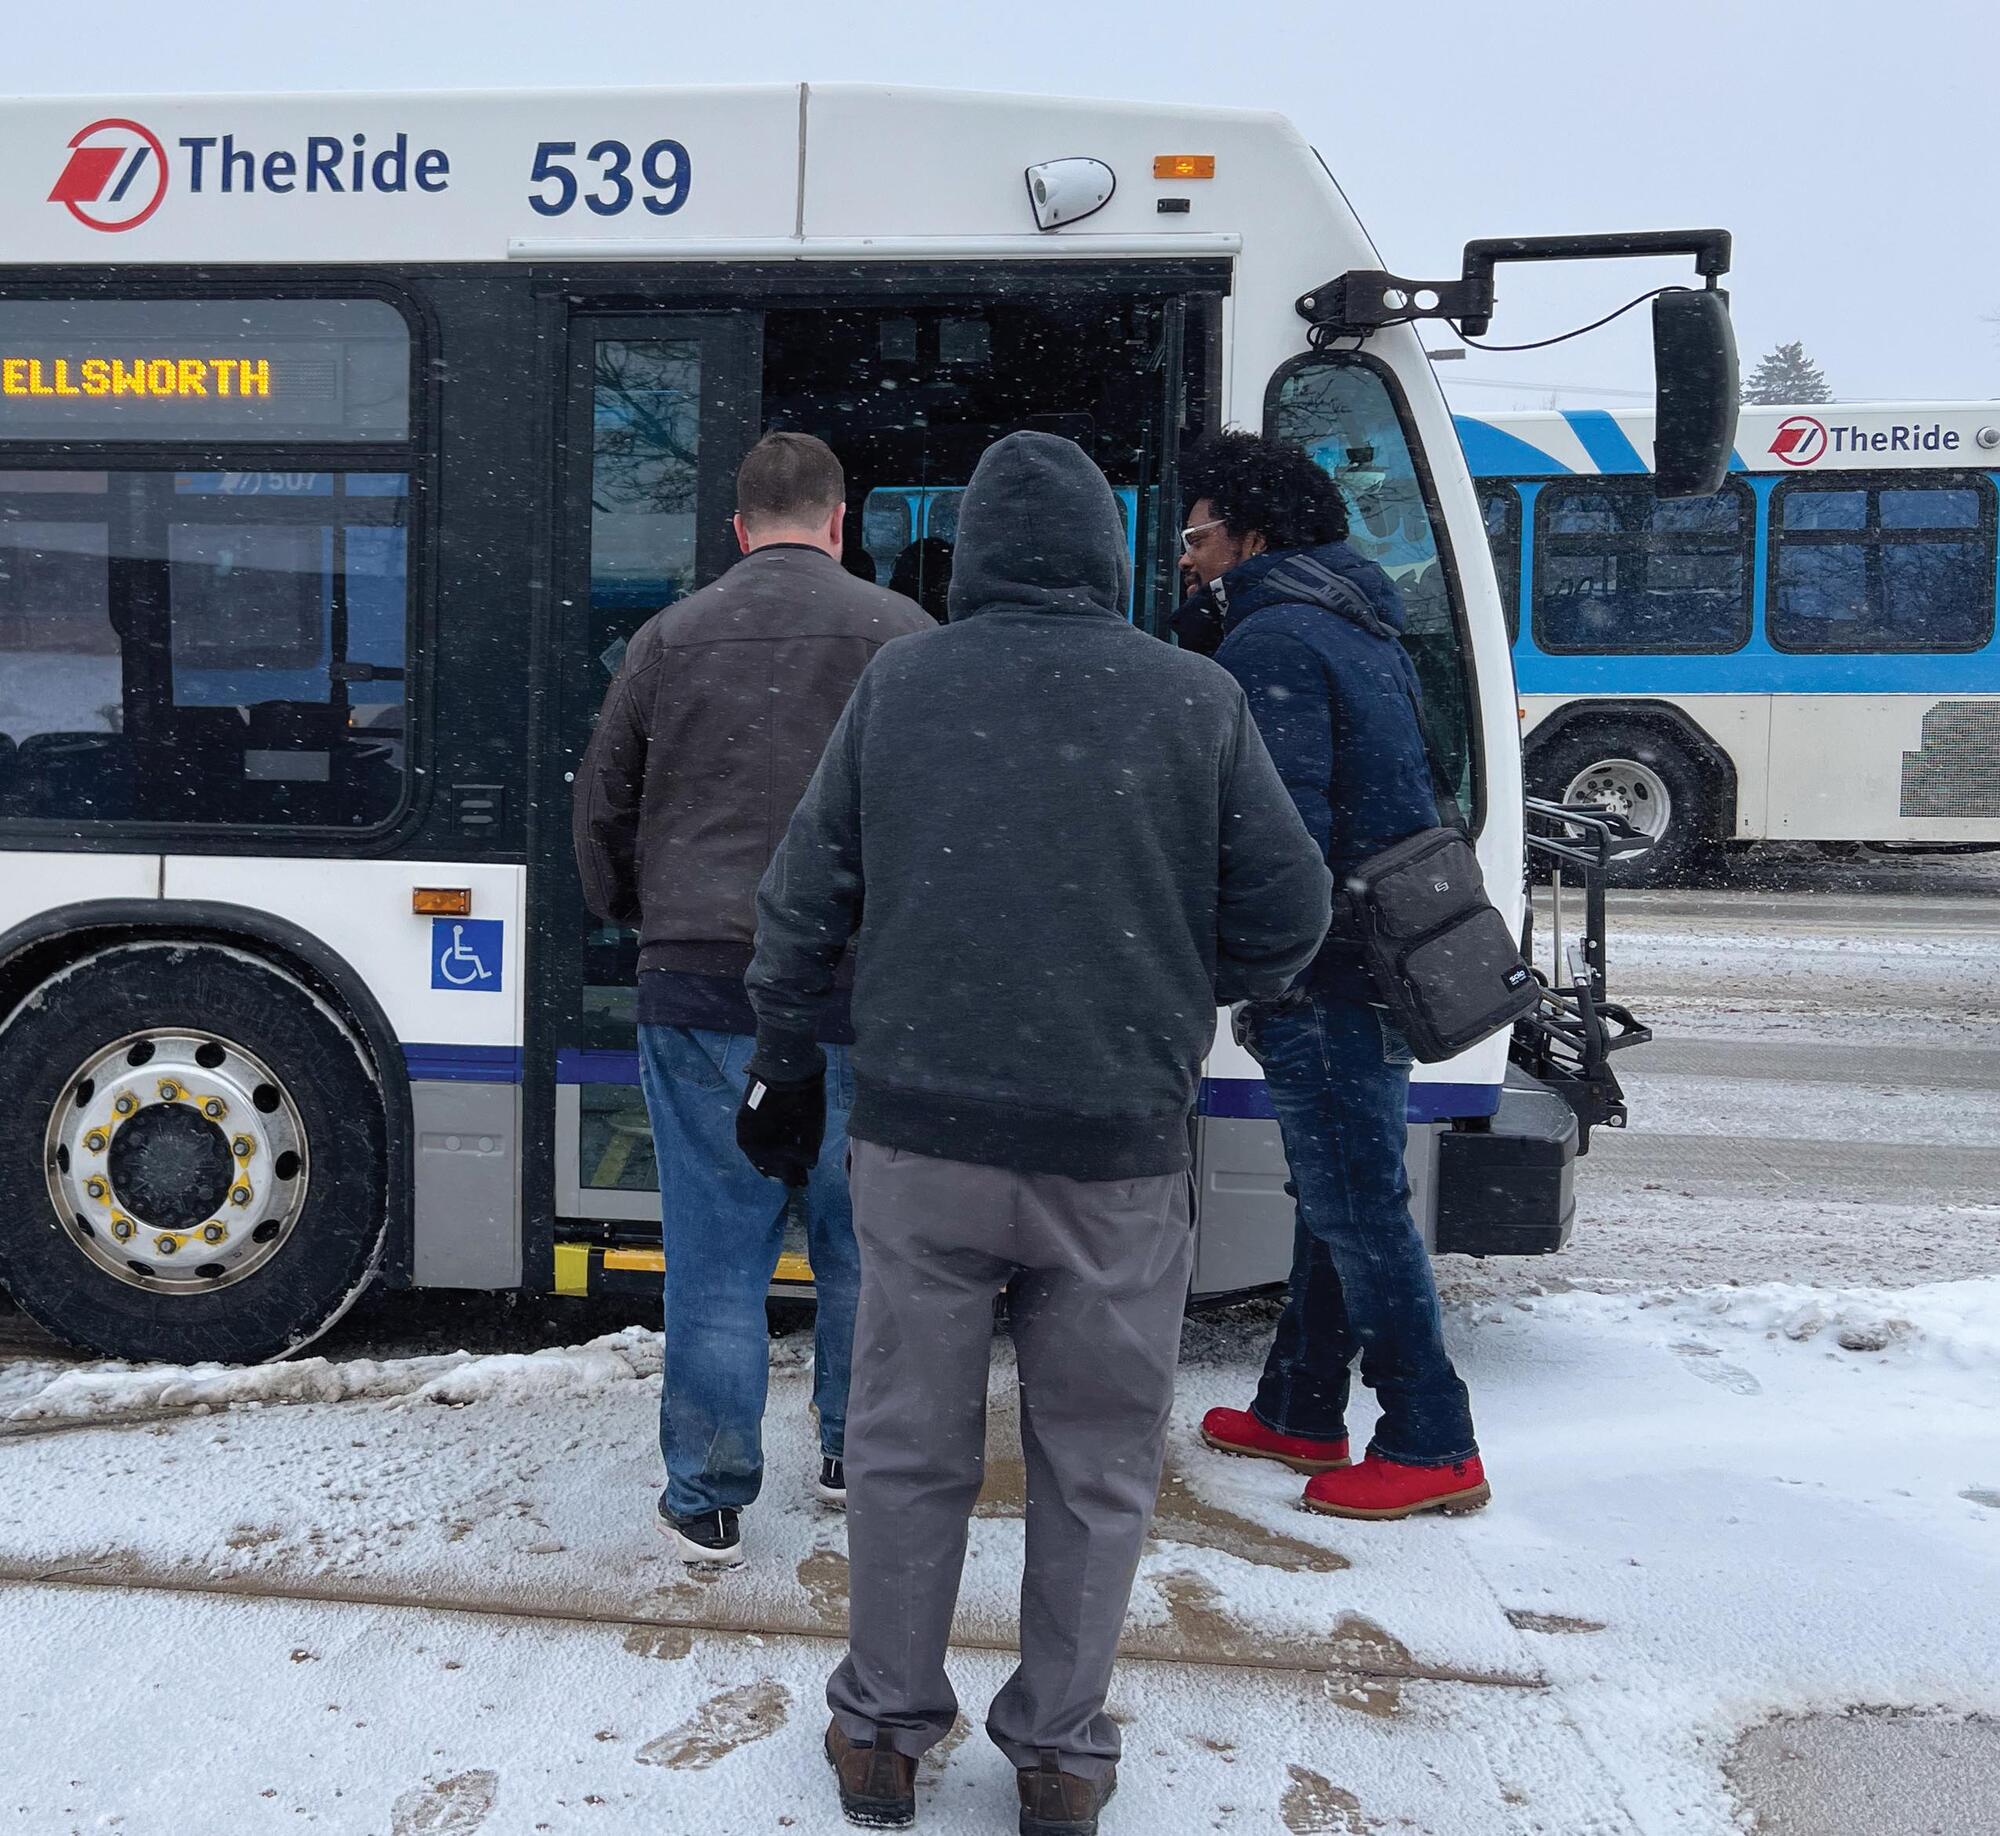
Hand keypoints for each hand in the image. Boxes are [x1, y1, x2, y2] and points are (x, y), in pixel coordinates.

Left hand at [735, 1072, 825, 1187]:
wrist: (789, 1069)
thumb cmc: (806, 1094)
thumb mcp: (814, 1124)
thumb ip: (810, 1146)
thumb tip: (811, 1165)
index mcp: (789, 1121)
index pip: (791, 1149)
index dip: (796, 1166)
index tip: (803, 1181)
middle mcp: (772, 1123)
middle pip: (776, 1153)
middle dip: (785, 1170)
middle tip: (795, 1184)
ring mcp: (757, 1122)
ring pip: (761, 1151)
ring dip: (771, 1166)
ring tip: (784, 1176)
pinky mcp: (744, 1119)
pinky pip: (747, 1144)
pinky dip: (757, 1157)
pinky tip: (769, 1166)